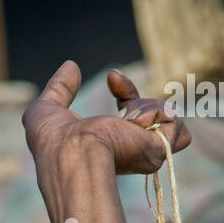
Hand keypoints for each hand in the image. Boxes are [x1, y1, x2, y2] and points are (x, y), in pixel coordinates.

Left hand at [22, 61, 190, 175]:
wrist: (68, 153)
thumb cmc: (52, 141)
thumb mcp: (48, 108)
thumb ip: (60, 89)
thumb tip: (70, 66)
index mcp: (111, 148)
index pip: (135, 119)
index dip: (127, 92)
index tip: (111, 77)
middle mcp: (131, 156)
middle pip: (155, 117)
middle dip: (134, 95)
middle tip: (114, 83)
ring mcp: (147, 156)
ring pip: (169, 118)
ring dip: (145, 105)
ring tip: (124, 118)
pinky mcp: (158, 153)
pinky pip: (175, 124)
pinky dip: (156, 113)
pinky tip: (135, 124)